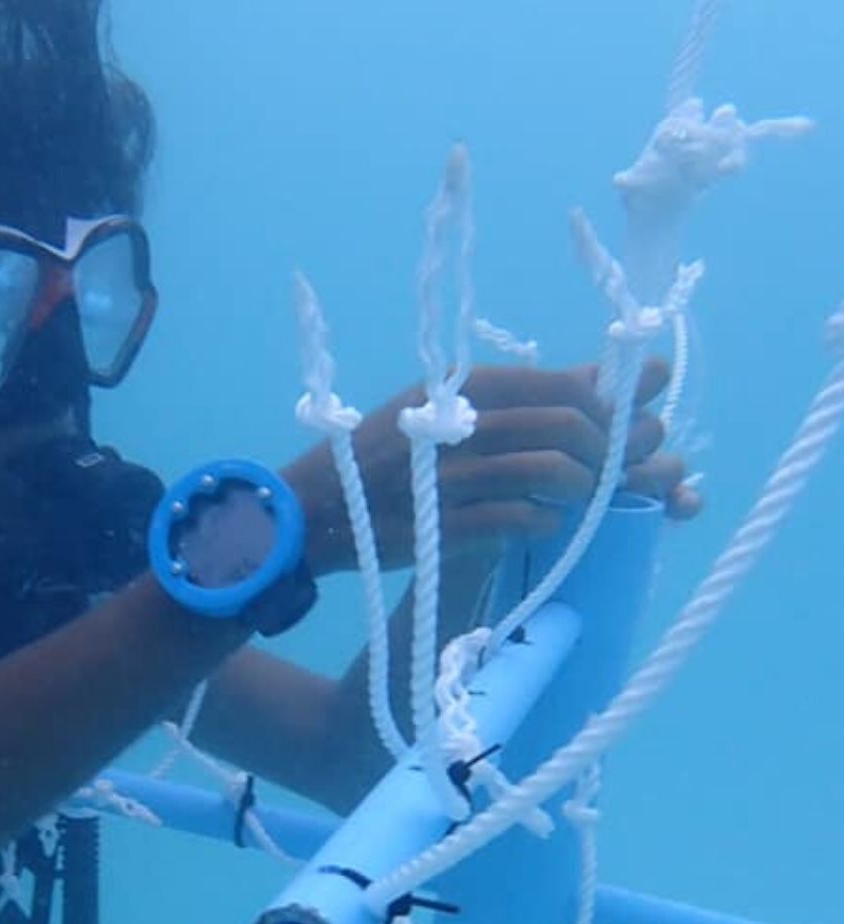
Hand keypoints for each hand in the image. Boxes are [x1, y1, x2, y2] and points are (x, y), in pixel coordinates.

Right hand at [290, 358, 703, 576]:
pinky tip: (545, 525)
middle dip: (611, 453)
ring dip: (584, 490)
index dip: (613, 408)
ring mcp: (452, 478)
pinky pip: (521, 519)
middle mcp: (462, 425)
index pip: (567, 386)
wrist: (315, 511)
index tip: (627, 426)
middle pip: (571, 428)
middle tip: (616, 472)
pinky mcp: (443, 528)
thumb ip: (530, 394)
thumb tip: (617, 377)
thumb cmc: (387, 455)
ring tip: (582, 499)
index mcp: (468, 387)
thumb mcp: (449, 408)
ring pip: (554, 473)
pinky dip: (547, 523)